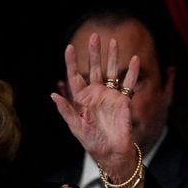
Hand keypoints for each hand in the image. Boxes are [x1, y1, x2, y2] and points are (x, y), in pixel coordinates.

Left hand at [51, 33, 139, 182]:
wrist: (112, 152)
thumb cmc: (92, 141)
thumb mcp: (76, 127)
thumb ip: (65, 110)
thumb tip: (52, 95)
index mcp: (82, 99)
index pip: (76, 76)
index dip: (72, 62)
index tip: (69, 47)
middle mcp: (96, 94)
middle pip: (95, 68)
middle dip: (94, 53)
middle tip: (95, 36)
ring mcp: (110, 96)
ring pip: (112, 71)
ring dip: (112, 57)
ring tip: (113, 41)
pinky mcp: (124, 100)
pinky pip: (129, 83)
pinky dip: (132, 72)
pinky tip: (135, 59)